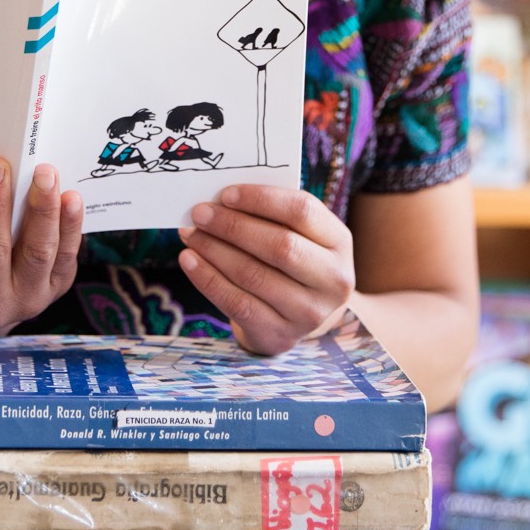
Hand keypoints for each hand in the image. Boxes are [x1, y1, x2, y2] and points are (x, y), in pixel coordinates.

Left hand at [177, 186, 355, 355]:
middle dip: (233, 226)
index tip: (225, 194)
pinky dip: (208, 279)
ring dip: (214, 250)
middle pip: (280, 245)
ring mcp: (310, 312)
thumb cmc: (291, 262)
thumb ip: (272, 214)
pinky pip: (237, 304)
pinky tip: (189, 261)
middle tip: (200, 213)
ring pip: (254, 275)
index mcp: (339, 242)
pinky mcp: (281, 335)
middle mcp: (334, 280)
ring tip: (190, 234)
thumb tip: (221, 199)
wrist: (297, 315)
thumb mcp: (298, 235)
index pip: (302, 211)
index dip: (261, 200)